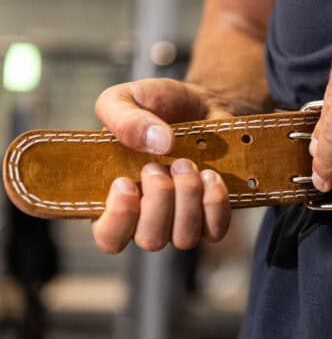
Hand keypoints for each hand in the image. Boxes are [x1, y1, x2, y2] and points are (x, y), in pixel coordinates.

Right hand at [93, 78, 232, 252]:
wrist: (199, 103)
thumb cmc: (155, 105)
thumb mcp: (124, 98)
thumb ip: (124, 119)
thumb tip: (158, 144)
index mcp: (114, 197)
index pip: (108, 237)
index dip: (118, 220)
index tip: (126, 183)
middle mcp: (146, 217)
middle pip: (150, 240)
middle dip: (159, 199)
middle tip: (161, 164)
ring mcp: (181, 219)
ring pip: (184, 238)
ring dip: (188, 198)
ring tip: (186, 163)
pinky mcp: (211, 214)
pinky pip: (215, 229)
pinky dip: (215, 202)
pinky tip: (210, 175)